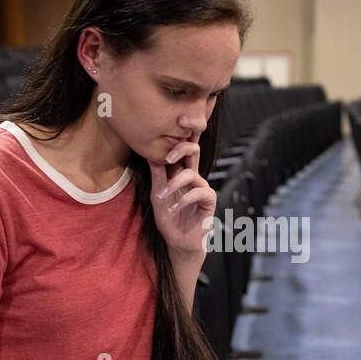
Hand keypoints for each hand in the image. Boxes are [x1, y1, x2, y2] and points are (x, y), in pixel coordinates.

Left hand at [149, 124, 215, 255]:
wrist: (178, 242)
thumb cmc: (168, 218)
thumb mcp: (157, 194)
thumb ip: (157, 174)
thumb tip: (151, 151)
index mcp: (180, 171)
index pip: (183, 147)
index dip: (185, 131)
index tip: (179, 116)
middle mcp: (193, 175)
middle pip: (194, 149)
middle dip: (182, 146)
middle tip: (168, 154)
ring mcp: (202, 187)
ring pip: (191, 173)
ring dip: (174, 184)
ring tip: (162, 197)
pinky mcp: (209, 200)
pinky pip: (199, 192)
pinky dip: (184, 199)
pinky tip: (174, 208)